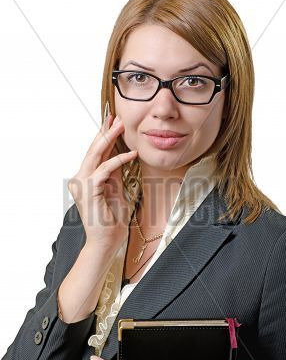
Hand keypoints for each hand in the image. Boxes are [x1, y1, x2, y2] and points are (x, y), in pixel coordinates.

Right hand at [67, 114, 137, 248]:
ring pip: (95, 155)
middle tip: (116, 117)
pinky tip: (131, 154)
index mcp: (86, 180)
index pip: (96, 154)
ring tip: (121, 126)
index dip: (104, 137)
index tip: (112, 122)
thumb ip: (115, 175)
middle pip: (93, 150)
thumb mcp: (117, 191)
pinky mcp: (89, 190)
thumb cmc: (112, 220)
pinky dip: (118, 160)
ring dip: (109, 139)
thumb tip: (120, 156)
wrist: (107, 242)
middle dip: (105, 132)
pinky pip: (105, 169)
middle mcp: (80, 180)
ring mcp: (82, 185)